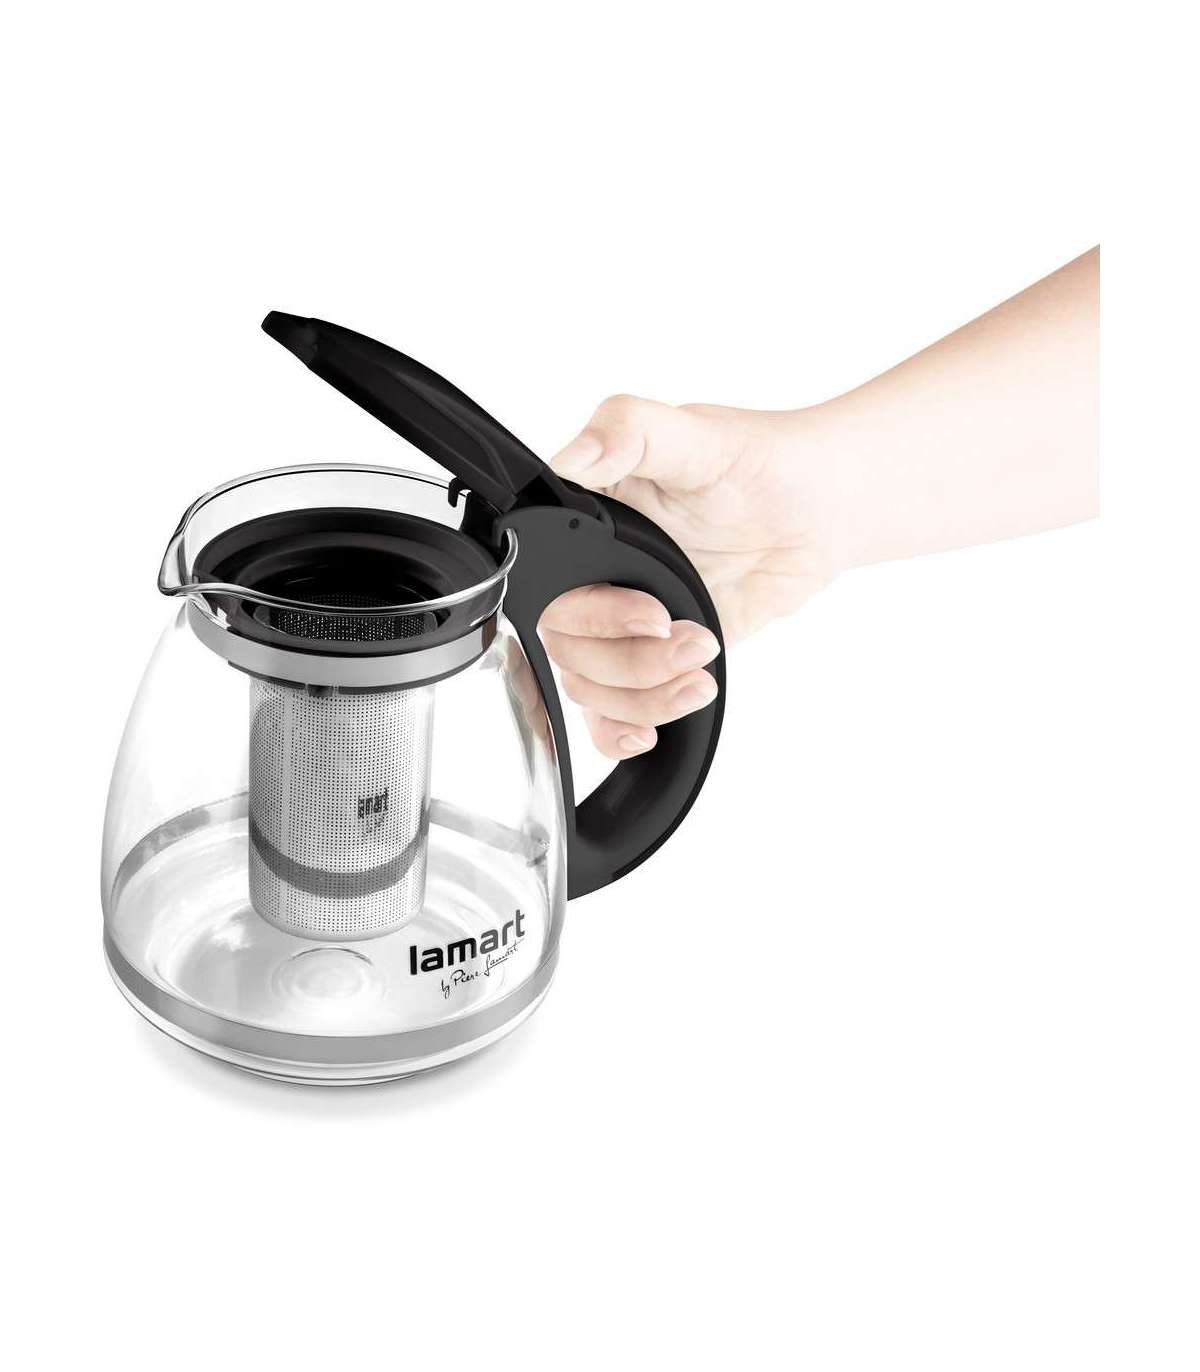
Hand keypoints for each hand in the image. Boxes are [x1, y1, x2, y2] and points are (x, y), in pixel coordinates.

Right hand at [539, 396, 837, 757]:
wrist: (821, 510)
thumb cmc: (760, 462)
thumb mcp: (695, 434)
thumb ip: (629, 431)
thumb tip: (572, 458)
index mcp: (585, 519)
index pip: (544, 582)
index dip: (592, 612)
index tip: (650, 612)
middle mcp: (595, 573)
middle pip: (567, 646)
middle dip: (629, 658)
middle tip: (687, 635)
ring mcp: (624, 621)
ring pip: (590, 687)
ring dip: (644, 693)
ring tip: (701, 665)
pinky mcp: (657, 657)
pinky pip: (613, 709)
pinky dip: (620, 730)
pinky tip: (648, 730)